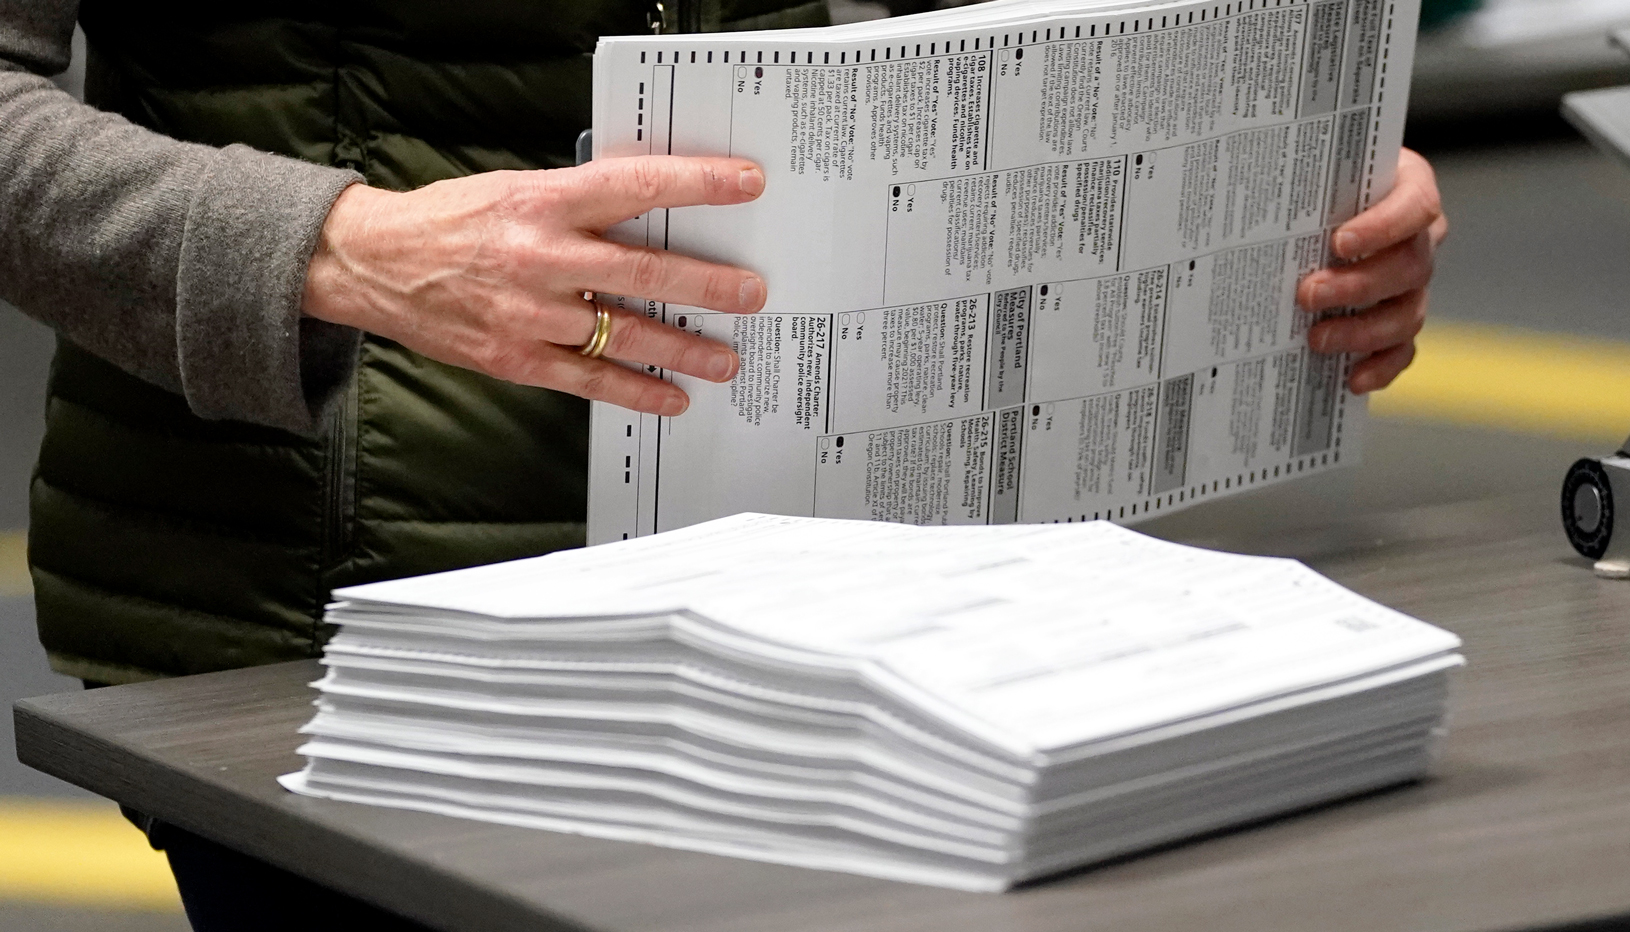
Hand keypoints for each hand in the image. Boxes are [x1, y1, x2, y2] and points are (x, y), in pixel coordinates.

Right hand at [302, 156, 769, 415]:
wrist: (375, 264)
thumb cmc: (452, 221)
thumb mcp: (518, 189)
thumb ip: (581, 204)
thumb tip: (654, 211)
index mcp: (544, 201)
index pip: (637, 187)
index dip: (698, 185)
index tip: (745, 185)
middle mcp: (542, 257)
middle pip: (644, 271)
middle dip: (708, 284)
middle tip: (752, 293)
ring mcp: (531, 313)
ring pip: (626, 334)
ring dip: (684, 348)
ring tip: (725, 358)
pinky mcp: (518, 359)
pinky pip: (591, 380)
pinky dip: (637, 392)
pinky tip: (672, 398)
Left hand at [1296, 147, 1446, 393]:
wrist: (1314, 207)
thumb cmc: (1311, 184)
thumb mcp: (1306, 171)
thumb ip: (1293, 178)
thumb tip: (1236, 177)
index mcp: (1408, 188)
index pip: (1415, 206)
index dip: (1384, 227)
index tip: (1339, 242)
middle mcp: (1418, 238)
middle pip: (1409, 266)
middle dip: (1358, 285)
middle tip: (1307, 293)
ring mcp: (1412, 283)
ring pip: (1407, 313)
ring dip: (1363, 331)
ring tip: (1316, 338)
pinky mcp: (1399, 318)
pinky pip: (1403, 349)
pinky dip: (1380, 367)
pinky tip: (1350, 378)